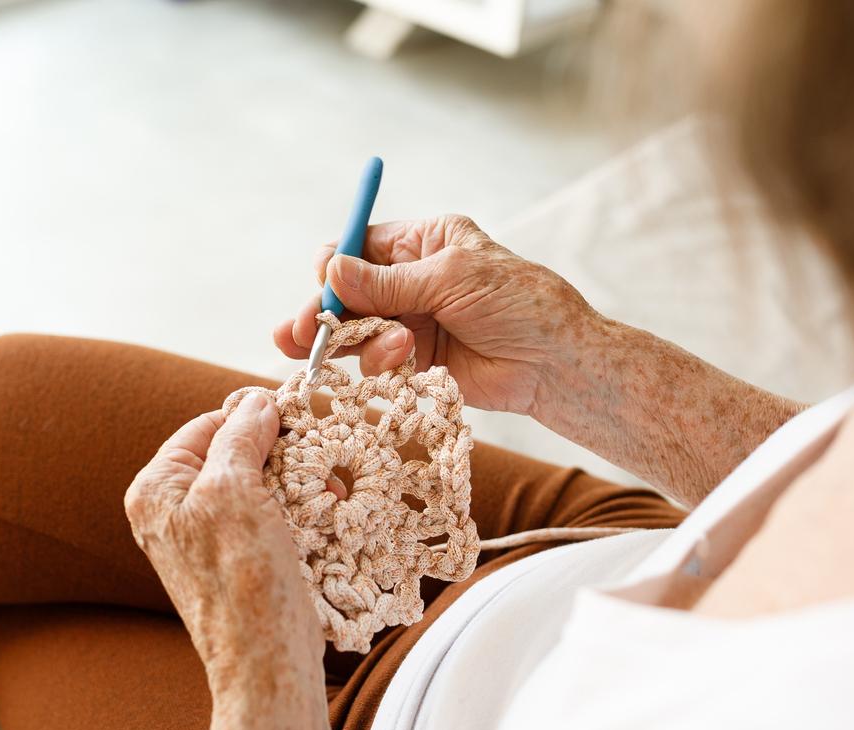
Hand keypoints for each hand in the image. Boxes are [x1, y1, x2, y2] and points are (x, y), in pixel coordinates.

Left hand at [124, 392, 330, 729]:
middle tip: (317, 457)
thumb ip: (239, 436)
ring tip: (327, 490)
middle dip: (279, 452)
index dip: (252, 418)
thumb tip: (255, 400)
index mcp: (156, 489)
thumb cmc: (243, 581)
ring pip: (257, 483)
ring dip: (297, 480)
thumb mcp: (233, 491)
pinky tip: (325, 512)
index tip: (296, 419)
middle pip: (233, 452)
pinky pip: (270, 515)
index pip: (207, 424)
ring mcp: (206, 537)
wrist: (266, 664)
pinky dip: (299, 508)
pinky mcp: (239, 559)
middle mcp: (173, 511)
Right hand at [273, 214, 596, 414]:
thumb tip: (330, 269)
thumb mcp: (450, 279)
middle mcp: (411, 279)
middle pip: (347, 292)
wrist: (554, 362)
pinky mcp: (415, 361)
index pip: (359, 246)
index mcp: (423, 242)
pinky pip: (375, 361)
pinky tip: (400, 362)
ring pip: (356, 329)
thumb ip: (387, 282)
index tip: (322, 283)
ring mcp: (411, 321)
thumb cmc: (517, 304)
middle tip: (299, 333)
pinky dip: (378, 364)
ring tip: (391, 348)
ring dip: (359, 341)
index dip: (334, 265)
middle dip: (323, 312)